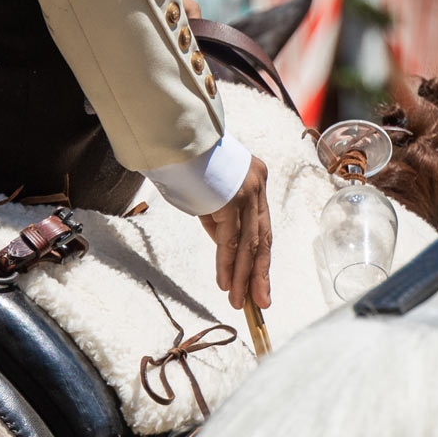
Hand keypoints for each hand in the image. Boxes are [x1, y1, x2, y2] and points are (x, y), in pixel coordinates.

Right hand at [199, 155, 271, 310]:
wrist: (174, 134)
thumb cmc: (185, 160)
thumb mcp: (209, 190)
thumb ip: (220, 217)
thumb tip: (225, 247)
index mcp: (256, 178)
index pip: (261, 226)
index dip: (260, 258)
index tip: (259, 282)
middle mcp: (257, 184)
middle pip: (262, 238)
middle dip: (260, 273)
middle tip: (260, 302)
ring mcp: (247, 191)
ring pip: (249, 244)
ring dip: (243, 275)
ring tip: (239, 301)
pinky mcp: (231, 199)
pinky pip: (230, 240)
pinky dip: (228, 264)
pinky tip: (226, 282)